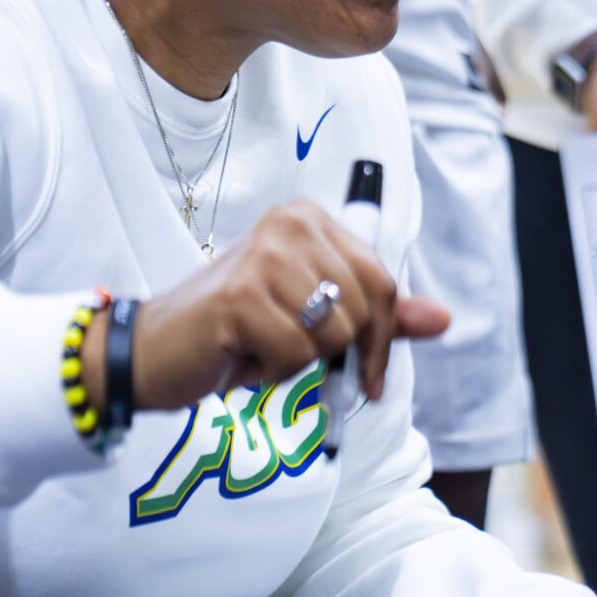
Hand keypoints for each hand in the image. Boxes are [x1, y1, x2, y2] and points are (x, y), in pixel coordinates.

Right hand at [126, 201, 449, 412]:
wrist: (153, 351)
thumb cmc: (235, 332)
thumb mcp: (312, 319)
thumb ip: (377, 317)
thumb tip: (444, 318)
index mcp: (310, 220)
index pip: (382, 282)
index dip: (383, 338)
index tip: (369, 377)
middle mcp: (290, 225)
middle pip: (362, 310)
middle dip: (333, 352)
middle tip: (287, 353)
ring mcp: (264, 256)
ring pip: (331, 335)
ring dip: (296, 361)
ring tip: (258, 346)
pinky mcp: (241, 296)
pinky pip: (294, 355)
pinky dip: (271, 372)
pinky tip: (240, 356)